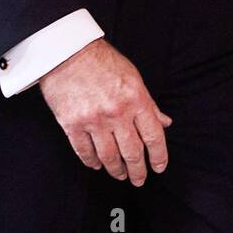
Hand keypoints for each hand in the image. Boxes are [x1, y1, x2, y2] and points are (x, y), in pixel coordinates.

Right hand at [39, 37, 172, 184]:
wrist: (68, 53)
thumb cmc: (103, 62)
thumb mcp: (134, 78)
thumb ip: (149, 104)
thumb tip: (164, 122)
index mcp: (136, 99)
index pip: (154, 136)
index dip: (159, 156)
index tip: (159, 167)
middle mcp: (117, 113)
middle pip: (132, 152)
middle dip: (138, 170)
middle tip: (139, 179)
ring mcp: (94, 121)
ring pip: (109, 157)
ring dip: (116, 170)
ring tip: (120, 175)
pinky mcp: (72, 125)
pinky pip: (84, 152)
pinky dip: (92, 162)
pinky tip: (97, 165)